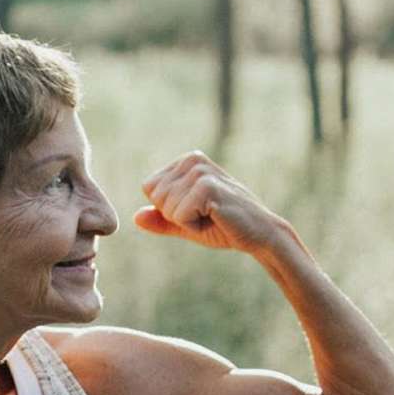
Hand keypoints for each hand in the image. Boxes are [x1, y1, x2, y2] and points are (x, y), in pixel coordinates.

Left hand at [133, 150, 288, 255]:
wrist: (258, 234)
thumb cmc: (223, 227)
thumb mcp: (185, 224)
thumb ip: (160, 220)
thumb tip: (135, 217)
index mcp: (186, 162)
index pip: (149, 188)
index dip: (169, 209)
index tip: (195, 210)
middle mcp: (192, 160)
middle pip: (155, 198)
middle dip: (176, 216)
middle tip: (205, 215)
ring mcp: (201, 171)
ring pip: (166, 208)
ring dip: (187, 222)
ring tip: (212, 216)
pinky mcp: (207, 186)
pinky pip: (178, 217)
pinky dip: (193, 226)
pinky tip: (216, 219)